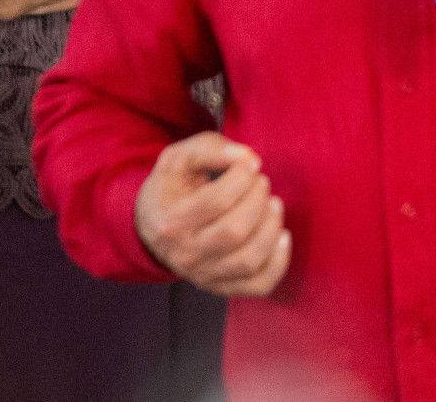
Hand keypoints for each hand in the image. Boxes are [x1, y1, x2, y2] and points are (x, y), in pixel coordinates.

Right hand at [133, 132, 290, 295]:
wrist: (152, 228)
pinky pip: (259, 285)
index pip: (215, 202)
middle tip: (261, 182)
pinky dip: (279, 262)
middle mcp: (186, 255)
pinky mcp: (223, 286)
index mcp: (171, 222)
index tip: (249, 164)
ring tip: (273, 204)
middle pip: (234, 232)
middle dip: (257, 200)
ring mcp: (205, 276)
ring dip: (271, 228)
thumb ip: (211, 149)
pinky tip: (282, 235)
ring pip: (248, 261)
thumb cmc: (171, 187)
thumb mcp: (178, 158)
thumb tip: (248, 157)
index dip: (241, 178)